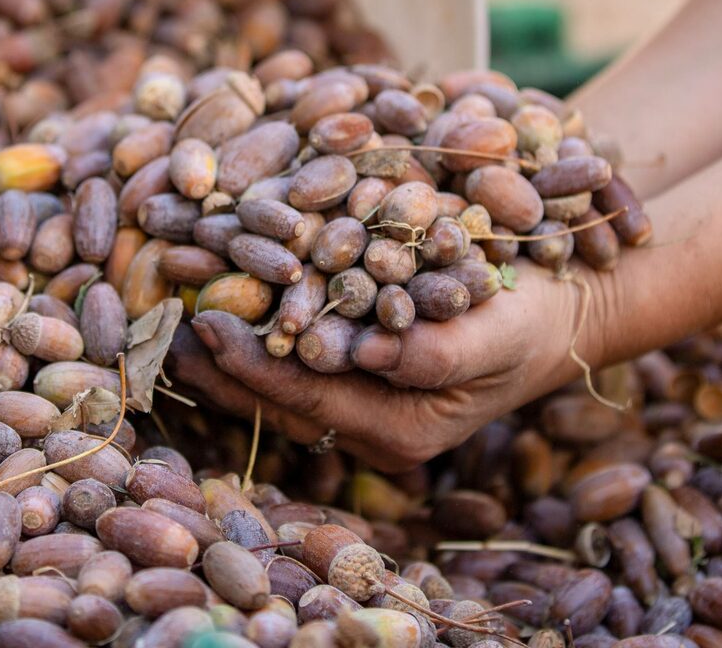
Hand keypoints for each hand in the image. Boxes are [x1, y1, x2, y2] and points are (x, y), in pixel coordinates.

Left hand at [166, 261, 615, 470]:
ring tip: (169, 311)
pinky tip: (220, 294)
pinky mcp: (357, 365)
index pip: (307, 396)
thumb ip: (443, 352)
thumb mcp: (503, 332)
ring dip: (223, 348)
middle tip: (159, 320)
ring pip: (274, 377)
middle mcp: (370, 421)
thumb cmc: (536, 320)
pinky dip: (253, 327)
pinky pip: (291, 353)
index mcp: (401, 427)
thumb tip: (375, 353)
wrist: (562, 311)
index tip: (204, 324)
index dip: (252, 362)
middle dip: (217, 361)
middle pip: (275, 395)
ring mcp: (361, 397)